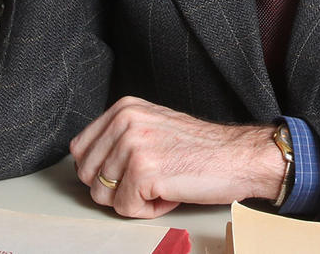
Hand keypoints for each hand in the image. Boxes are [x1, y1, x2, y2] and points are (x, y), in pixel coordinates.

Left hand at [70, 96, 284, 218]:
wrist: (239, 157)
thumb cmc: (201, 149)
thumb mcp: (153, 126)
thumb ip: (119, 136)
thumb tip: (89, 163)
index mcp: (124, 108)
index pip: (80, 150)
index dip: (101, 172)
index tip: (127, 173)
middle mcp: (125, 122)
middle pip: (88, 175)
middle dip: (115, 188)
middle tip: (148, 181)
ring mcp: (133, 146)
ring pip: (104, 196)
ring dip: (134, 200)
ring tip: (162, 185)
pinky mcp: (143, 172)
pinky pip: (125, 209)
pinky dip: (148, 211)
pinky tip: (169, 194)